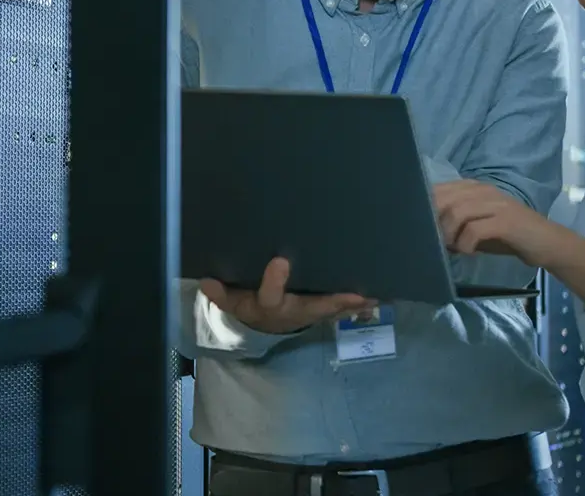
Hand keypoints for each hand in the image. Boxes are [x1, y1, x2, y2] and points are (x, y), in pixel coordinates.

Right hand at [199, 258, 374, 334]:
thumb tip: (205, 281)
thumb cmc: (249, 304)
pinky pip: (343, 308)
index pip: (269, 296)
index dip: (274, 281)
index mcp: (268, 306)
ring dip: (355, 304)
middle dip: (335, 302)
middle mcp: (293, 311)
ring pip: (334, 309)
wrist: (263, 324)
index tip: (280, 261)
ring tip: (377, 294)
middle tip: (356, 294)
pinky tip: (380, 296)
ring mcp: (310, 313)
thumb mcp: (231, 300)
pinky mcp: (322, 311)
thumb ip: (220, 293)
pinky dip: (359, 304)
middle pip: (315, 308)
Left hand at [432, 180, 561, 267]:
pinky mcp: (506, 221)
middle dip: (434, 223)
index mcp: (475, 188)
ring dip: (449, 234)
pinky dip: (465, 244)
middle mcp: (484, 190)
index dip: (425, 207)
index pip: (439, 189)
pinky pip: (474, 230)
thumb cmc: (510, 237)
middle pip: (444, 199)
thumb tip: (427, 231)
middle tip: (437, 242)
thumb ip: (456, 223)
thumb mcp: (478, 226)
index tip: (422, 227)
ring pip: (457, 212)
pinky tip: (468, 252)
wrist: (548, 244)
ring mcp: (496, 204)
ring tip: (453, 248)